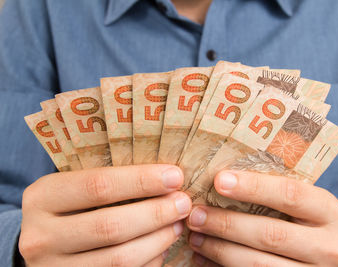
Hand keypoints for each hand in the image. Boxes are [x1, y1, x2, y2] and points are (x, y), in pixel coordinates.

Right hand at [19, 165, 191, 266]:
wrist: (40, 244)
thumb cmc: (68, 208)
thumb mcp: (74, 187)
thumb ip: (108, 182)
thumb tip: (166, 178)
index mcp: (42, 197)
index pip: (99, 186)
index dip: (142, 181)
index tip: (175, 176)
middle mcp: (40, 236)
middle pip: (111, 226)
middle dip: (156, 213)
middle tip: (183, 203)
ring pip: (119, 259)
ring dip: (158, 241)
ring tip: (177, 225)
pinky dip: (148, 262)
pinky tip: (161, 248)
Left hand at [186, 171, 337, 266]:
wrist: (321, 258)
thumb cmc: (301, 221)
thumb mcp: (299, 204)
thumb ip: (272, 193)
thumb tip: (220, 180)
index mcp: (329, 212)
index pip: (291, 195)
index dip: (254, 187)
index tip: (219, 181)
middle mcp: (330, 247)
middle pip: (272, 234)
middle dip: (227, 224)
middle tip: (196, 214)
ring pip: (259, 265)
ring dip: (220, 250)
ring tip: (195, 237)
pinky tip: (204, 258)